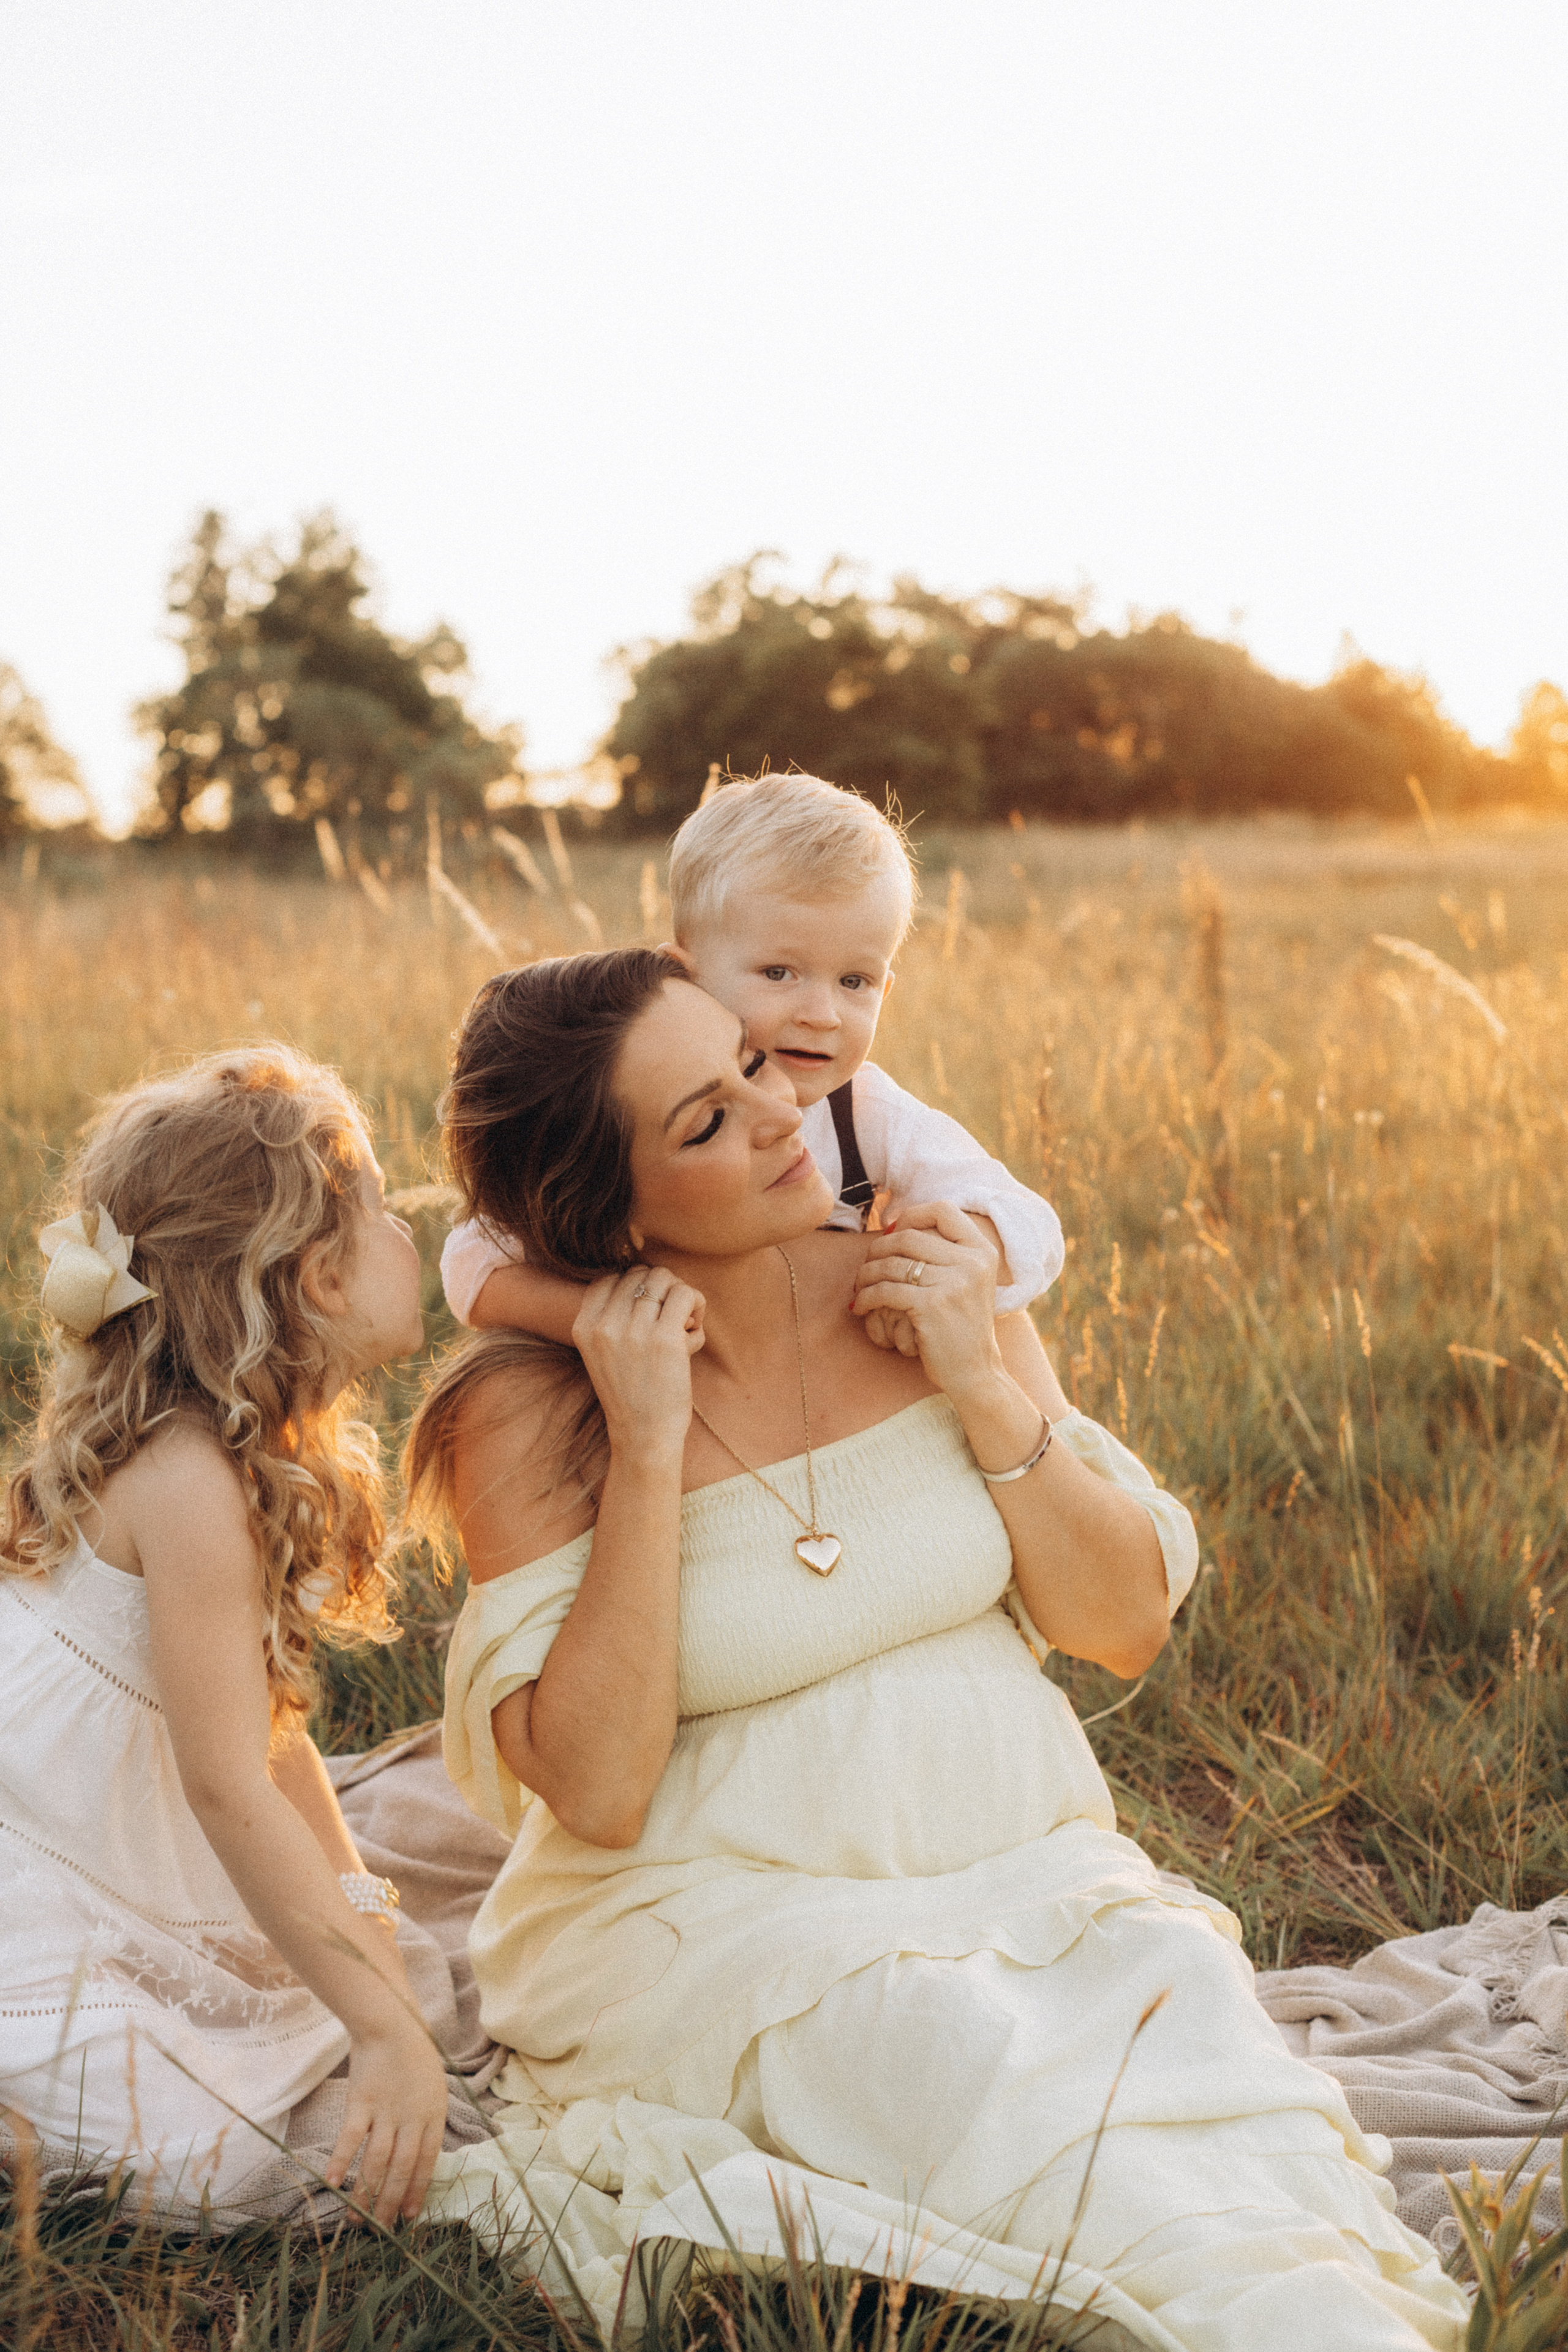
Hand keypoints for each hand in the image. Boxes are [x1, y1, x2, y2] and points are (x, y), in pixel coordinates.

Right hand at [325, 2016, 448, 2223]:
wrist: (392, 2023)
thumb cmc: (414, 2056)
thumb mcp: (433, 2089)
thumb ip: (426, 2122)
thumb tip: (419, 2160)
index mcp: (433, 2115)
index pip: (426, 2162)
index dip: (417, 2190)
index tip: (409, 2216)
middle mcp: (412, 2118)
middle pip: (400, 2168)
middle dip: (390, 2202)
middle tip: (380, 2230)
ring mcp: (386, 2111)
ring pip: (376, 2161)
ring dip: (366, 2194)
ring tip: (357, 2220)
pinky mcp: (361, 2102)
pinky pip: (350, 2138)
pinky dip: (341, 2162)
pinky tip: (333, 2184)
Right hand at [571, 1265, 705, 1463]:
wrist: (643, 1436)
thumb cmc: (632, 1393)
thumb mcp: (604, 1353)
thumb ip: (616, 1317)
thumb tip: (655, 1273)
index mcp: (584, 1326)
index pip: (610, 1278)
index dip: (636, 1286)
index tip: (649, 1309)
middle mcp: (604, 1325)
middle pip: (640, 1273)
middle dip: (662, 1288)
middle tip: (672, 1316)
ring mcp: (633, 1332)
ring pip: (665, 1279)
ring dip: (682, 1295)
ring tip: (686, 1321)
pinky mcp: (665, 1340)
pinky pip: (686, 1294)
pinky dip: (697, 1304)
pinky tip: (695, 1328)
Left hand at [850, 1203, 1001, 1399]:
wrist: (975, 1373)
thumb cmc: (961, 1328)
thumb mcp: (967, 1282)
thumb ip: (944, 1253)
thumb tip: (893, 1225)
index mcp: (983, 1251)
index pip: (943, 1210)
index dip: (911, 1215)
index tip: (891, 1232)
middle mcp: (972, 1262)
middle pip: (908, 1237)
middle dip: (878, 1250)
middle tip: (866, 1268)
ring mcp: (954, 1283)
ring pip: (891, 1264)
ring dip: (866, 1275)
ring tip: (859, 1288)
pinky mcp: (932, 1306)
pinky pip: (885, 1290)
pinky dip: (866, 1298)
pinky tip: (861, 1307)